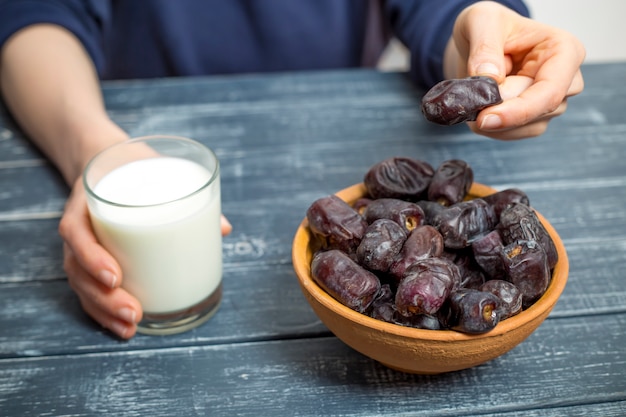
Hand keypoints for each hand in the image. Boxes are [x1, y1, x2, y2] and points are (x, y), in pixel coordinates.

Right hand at [59, 178, 232, 338]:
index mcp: (88, 203)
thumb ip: (186, 192)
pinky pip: (89, 290)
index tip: (116, 276)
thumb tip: (224, 227)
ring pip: (82, 285)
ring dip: (105, 310)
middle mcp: (80, 229)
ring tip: (131, 327)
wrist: (109, 163)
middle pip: (78, 268)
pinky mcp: (90, 261)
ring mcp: (82, 247)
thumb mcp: (155, 166)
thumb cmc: (134, 166)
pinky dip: (103, 312)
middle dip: (104, 296)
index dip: (93, 257)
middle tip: (135, 311)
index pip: (78, 232)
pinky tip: (124, 328)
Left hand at [446, 1, 584, 138]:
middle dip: (500, 112)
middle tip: (471, 101)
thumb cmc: (488, 26)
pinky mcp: (533, 117)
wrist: (478, 42)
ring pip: (525, 127)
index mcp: (564, 50)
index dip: (519, 110)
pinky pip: (513, 134)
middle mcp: (565, 79)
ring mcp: (551, 101)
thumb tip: (490, 77)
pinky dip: (491, 128)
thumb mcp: (482, 21)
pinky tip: (479, 108)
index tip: (485, 117)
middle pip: (539, 112)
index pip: (550, 90)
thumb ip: (485, 47)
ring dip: (493, 121)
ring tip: (474, 96)